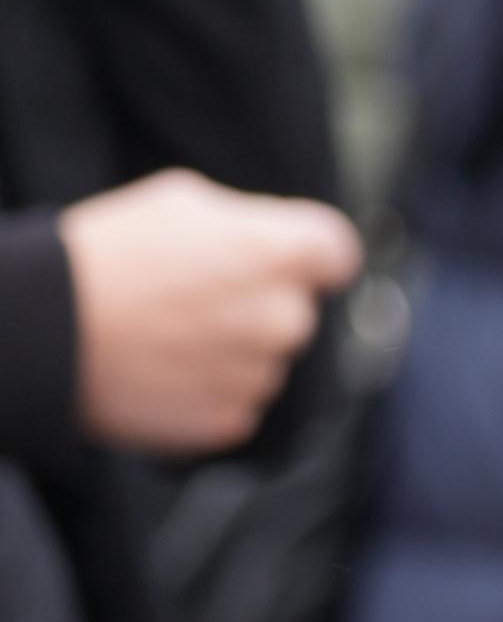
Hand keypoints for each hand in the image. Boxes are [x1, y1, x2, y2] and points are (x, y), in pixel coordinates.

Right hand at [61, 171, 360, 453]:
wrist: (48, 330)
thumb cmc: (110, 253)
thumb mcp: (183, 200)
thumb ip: (252, 223)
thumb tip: (279, 243)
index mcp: (283, 254)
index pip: (336, 255)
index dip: (308, 257)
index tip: (282, 261)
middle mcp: (285, 319)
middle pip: (295, 312)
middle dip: (258, 304)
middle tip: (193, 298)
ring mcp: (259, 376)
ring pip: (263, 360)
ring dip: (231, 351)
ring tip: (167, 335)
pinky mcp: (229, 420)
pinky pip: (235, 402)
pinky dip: (207, 390)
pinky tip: (163, 370)